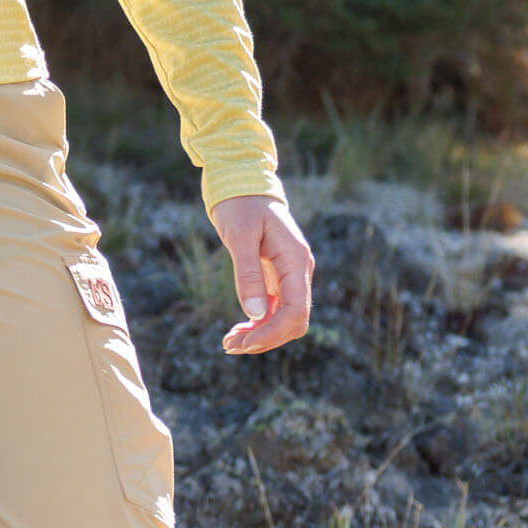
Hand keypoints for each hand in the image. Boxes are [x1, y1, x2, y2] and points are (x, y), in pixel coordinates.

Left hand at [206, 194, 312, 354]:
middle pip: (293, 320)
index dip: (273, 333)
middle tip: (230, 346)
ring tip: (229, 343)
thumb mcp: (239, 235)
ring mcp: (289, 274)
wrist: (242, 181)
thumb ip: (248, 273)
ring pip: (282, 317)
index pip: (296, 311)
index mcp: (295, 260)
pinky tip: (237, 330)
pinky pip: (273, 307)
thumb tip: (256, 313)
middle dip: (265, 338)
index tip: (245, 343)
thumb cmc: (240, 203)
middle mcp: (298, 270)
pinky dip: (257, 322)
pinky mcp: (276, 275)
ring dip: (260, 333)